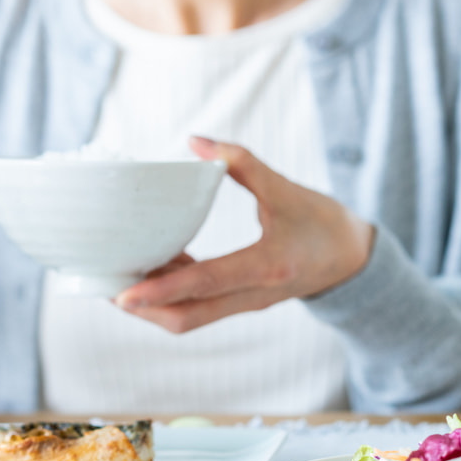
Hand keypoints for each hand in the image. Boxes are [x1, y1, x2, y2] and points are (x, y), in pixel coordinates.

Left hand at [113, 136, 374, 333]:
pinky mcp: (241, 301)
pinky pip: (199, 306)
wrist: (355, 259)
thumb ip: (240, 162)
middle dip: (143, 309)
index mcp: (266, 266)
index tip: (123, 295)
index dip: (160, 290)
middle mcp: (253, 295)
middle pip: (187, 318)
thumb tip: (194, 142)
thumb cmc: (323, 222)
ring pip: (190, 317)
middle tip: (105, 288)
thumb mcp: (286, 187)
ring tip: (118, 277)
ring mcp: (246, 303)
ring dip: (154, 302)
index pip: (204, 284)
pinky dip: (172, 292)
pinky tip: (154, 265)